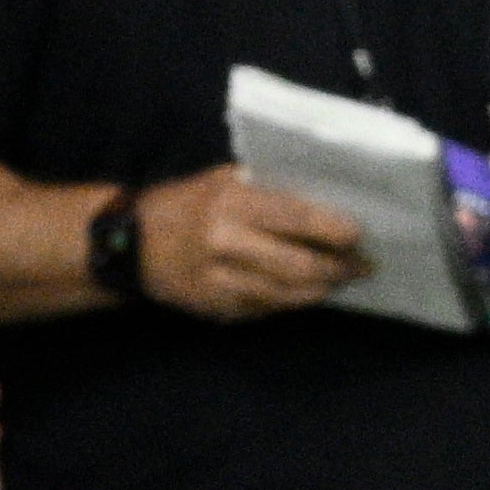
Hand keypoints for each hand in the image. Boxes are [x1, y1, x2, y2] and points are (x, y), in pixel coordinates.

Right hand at [135, 165, 363, 318]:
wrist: (127, 244)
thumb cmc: (182, 203)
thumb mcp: (218, 180)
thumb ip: (264, 188)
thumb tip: (321, 199)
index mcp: (230, 203)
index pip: (296, 218)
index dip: (334, 230)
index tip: (359, 235)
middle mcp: (226, 242)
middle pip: (300, 265)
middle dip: (338, 269)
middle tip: (362, 266)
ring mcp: (220, 280)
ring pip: (288, 294)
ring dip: (321, 290)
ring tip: (341, 280)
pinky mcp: (215, 307)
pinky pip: (266, 309)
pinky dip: (291, 301)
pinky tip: (307, 293)